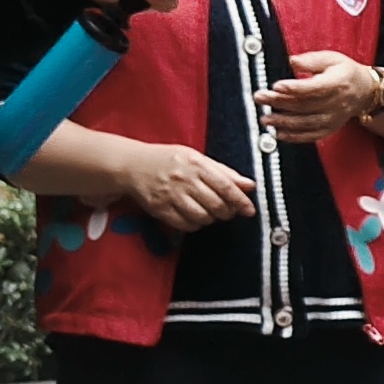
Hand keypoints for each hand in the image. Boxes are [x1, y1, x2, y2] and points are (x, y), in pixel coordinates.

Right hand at [104, 140, 255, 232]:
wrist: (133, 165)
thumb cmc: (169, 160)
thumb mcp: (197, 158)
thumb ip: (224, 172)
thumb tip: (250, 185)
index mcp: (196, 164)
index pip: (225, 186)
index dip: (240, 201)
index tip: (250, 210)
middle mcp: (183, 179)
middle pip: (216, 205)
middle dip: (227, 212)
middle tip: (228, 211)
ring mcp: (170, 195)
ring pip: (202, 217)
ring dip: (211, 219)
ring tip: (210, 212)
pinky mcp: (159, 208)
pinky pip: (185, 225)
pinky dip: (195, 225)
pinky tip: (195, 217)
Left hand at [259, 50, 383, 141]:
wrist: (365, 91)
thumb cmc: (345, 72)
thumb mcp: (332, 58)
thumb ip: (311, 60)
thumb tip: (292, 62)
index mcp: (338, 82)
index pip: (314, 87)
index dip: (294, 87)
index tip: (276, 85)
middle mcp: (337, 103)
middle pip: (304, 105)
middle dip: (279, 102)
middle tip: (260, 98)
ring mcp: (334, 118)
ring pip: (306, 122)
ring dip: (284, 122)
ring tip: (265, 118)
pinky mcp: (330, 128)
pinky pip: (312, 135)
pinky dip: (295, 136)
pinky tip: (279, 134)